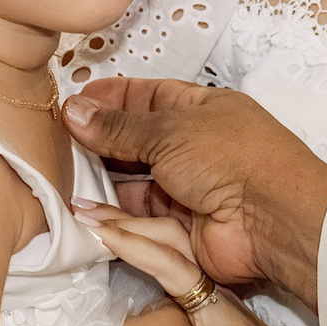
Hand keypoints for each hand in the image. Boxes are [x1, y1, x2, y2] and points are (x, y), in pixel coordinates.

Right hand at [61, 79, 326, 304]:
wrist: (271, 219)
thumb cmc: (229, 156)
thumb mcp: (170, 131)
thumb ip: (119, 127)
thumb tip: (73, 111)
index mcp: (202, 110)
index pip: (149, 98)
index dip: (112, 98)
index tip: (73, 102)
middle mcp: (194, 148)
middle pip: (137, 141)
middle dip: (100, 141)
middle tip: (55, 140)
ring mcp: (187, 189)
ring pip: (134, 181)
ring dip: (101, 178)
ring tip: (59, 172)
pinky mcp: (179, 228)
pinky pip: (140, 216)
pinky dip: (112, 213)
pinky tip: (80, 206)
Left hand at [83, 203, 326, 325]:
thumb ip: (184, 324)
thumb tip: (137, 314)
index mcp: (214, 296)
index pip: (171, 247)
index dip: (133, 225)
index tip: (90, 210)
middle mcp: (221, 302)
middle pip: (172, 248)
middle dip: (127, 224)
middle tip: (82, 208)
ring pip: (183, 281)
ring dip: (139, 255)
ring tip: (99, 241)